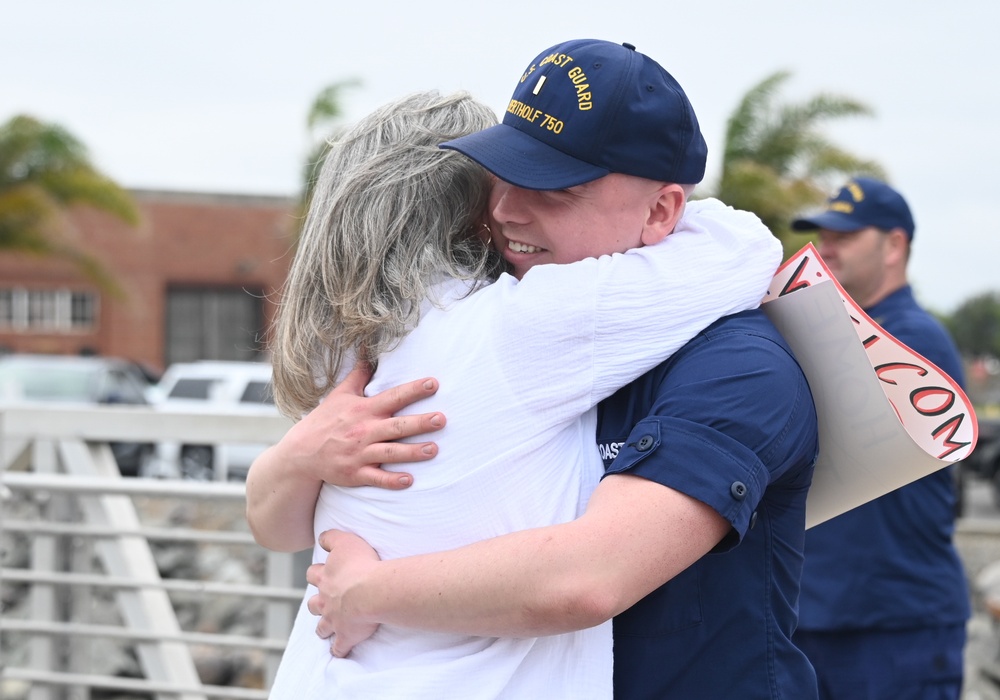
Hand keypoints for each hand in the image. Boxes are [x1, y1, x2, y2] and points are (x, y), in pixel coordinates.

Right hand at [284, 362, 445, 488]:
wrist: (301, 452)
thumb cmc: (326, 420)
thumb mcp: (340, 394)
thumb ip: (359, 374)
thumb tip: (367, 349)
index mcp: (364, 410)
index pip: (393, 397)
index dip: (413, 390)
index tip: (434, 383)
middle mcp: (364, 431)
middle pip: (396, 426)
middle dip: (419, 423)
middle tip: (441, 419)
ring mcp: (360, 453)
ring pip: (390, 452)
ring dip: (412, 452)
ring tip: (434, 449)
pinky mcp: (356, 474)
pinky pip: (376, 478)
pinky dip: (392, 481)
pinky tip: (409, 481)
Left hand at [307, 529, 381, 656]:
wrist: (371, 591)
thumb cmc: (361, 564)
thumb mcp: (345, 541)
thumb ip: (331, 537)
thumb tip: (321, 538)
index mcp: (325, 578)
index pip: (313, 574)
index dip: (316, 573)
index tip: (322, 573)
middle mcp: (325, 600)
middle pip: (313, 604)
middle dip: (317, 603)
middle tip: (323, 603)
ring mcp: (334, 620)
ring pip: (322, 627)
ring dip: (324, 627)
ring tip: (327, 629)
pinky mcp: (345, 635)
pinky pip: (339, 647)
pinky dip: (339, 650)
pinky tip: (340, 651)